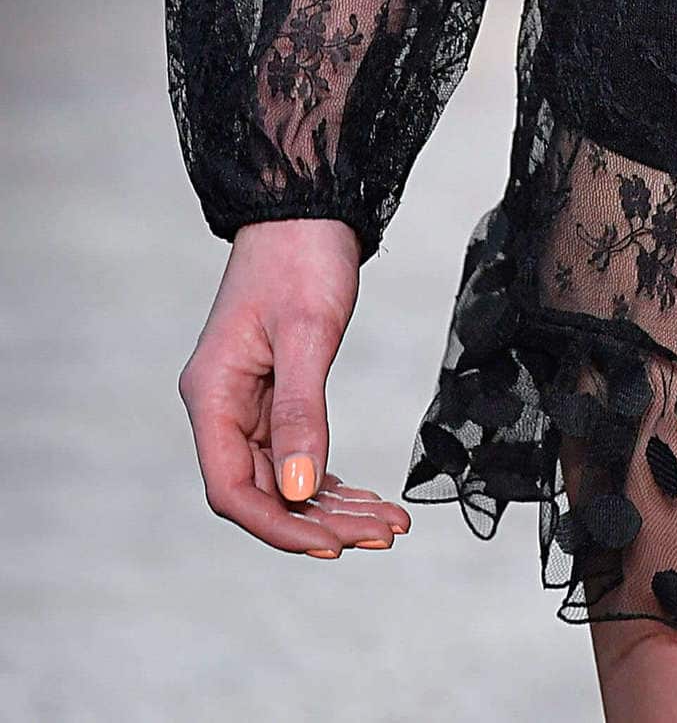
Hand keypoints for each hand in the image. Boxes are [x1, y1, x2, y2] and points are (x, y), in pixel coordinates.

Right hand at [177, 217, 411, 558]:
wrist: (309, 207)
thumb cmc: (302, 257)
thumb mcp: (308, 332)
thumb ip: (301, 411)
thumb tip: (298, 489)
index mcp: (212, 395)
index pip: (231, 490)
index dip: (279, 525)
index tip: (333, 546)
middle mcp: (222, 406)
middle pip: (261, 491)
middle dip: (320, 521)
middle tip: (382, 535)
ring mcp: (246, 401)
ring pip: (282, 477)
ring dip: (333, 505)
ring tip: (388, 524)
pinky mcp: (273, 392)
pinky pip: (295, 452)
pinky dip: (329, 477)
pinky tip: (365, 496)